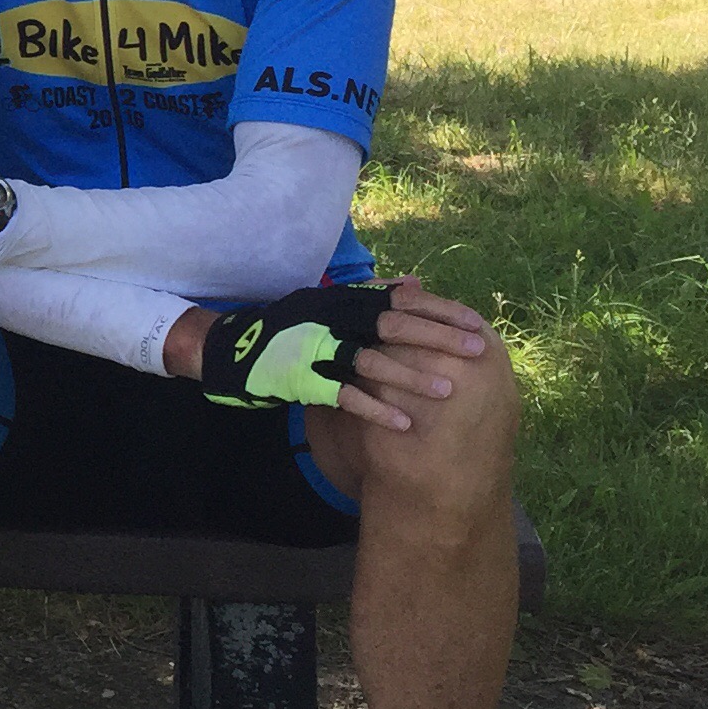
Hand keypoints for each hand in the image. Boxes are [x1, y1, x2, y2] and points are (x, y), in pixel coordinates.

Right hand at [175, 277, 491, 433]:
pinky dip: (376, 409)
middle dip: (437, 338)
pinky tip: (404, 424)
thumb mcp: (327, 303)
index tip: (475, 324)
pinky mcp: (301, 378)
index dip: (439, 311)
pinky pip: (344, 395)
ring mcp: (314, 348)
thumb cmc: (287, 328)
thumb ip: (369, 296)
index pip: (398, 301)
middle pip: (393, 326)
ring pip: (372, 361)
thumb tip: (415, 284)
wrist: (230, 349)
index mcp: (341, 299)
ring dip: (412, 376)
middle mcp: (330, 318)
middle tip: (477, 351)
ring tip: (449, 391)